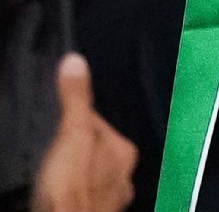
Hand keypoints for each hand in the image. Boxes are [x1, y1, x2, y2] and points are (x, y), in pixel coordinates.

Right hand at [31, 53, 137, 211]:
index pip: (99, 124)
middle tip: (53, 148)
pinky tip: (59, 193)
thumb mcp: (73, 133)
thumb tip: (75, 61)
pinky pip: (84, 196)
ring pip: (93, 175)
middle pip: (97, 151)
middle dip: (78, 148)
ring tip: (54, 170)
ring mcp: (112, 197)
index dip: (76, 120)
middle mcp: (125, 174)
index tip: (58, 120)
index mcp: (124, 151)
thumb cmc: (72, 184)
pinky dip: (73, 192)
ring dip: (77, 171)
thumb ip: (76, 100)